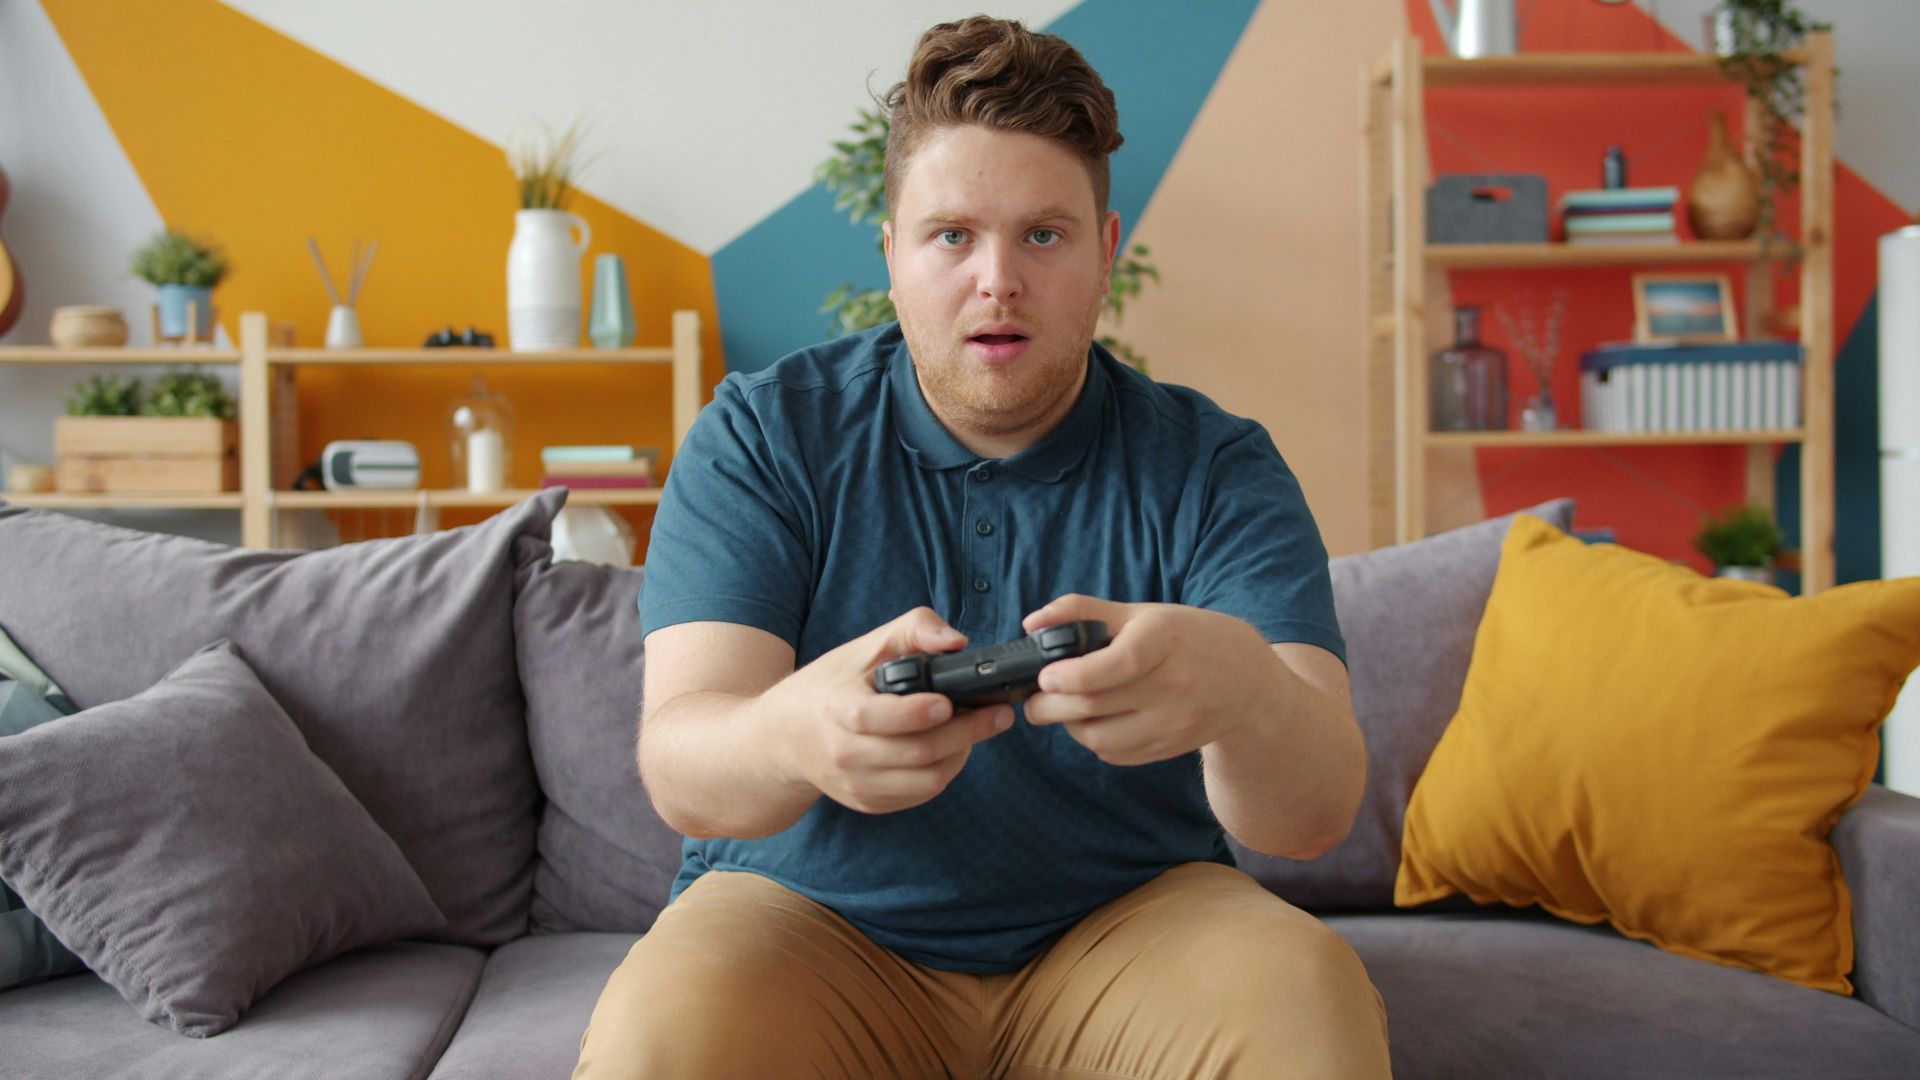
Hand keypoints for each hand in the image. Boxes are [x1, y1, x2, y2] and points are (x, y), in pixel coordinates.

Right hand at [761, 607, 1013, 814]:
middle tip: (999, 713)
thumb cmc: (831, 685)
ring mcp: (856, 784)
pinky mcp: (869, 802)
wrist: (783, 738)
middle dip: (966, 733)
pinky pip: (920, 794)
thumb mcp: (865, 646)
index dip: (915, 714)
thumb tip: (957, 642)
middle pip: (916, 753)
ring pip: (926, 781)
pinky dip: (945, 770)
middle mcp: (843, 754)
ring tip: (980, 728)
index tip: (947, 702)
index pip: (875, 718)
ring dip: (962, 754)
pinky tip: (955, 747)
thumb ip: (914, 629)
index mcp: (836, 709)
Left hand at [1021, 595, 1277, 765]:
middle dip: (1048, 705)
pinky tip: (1095, 720)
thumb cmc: (1185, 639)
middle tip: (1034, 697)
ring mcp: (1174, 722)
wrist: (1246, 682)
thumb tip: (1031, 623)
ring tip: (1064, 707)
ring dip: (1068, 726)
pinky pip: (1115, 754)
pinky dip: (1093, 740)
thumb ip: (1082, 612)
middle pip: (1094, 705)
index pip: (1117, 663)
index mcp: (1164, 639)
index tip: (1044, 676)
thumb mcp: (1141, 614)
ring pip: (1099, 737)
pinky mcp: (1169, 748)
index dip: (1073, 674)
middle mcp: (1174, 684)